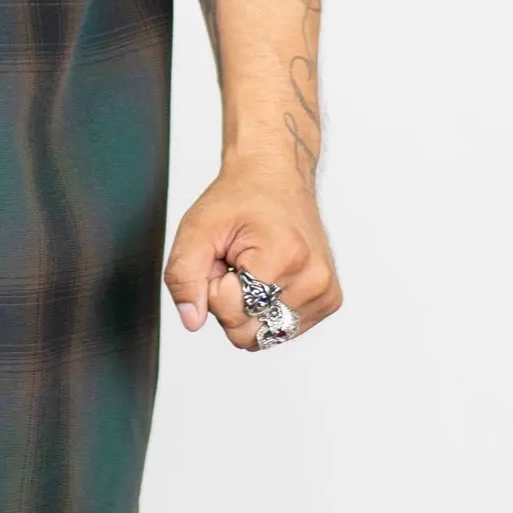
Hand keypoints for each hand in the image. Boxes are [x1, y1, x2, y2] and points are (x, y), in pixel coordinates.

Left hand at [163, 158, 341, 349]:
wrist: (275, 176)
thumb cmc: (240, 198)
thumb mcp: (196, 228)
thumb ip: (184, 276)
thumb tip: (192, 320)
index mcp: (285, 257)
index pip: (233, 314)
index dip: (214, 287)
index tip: (223, 257)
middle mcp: (314, 280)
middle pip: (249, 333)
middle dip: (230, 302)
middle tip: (235, 264)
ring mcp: (325, 293)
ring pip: (264, 336)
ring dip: (248, 307)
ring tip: (252, 268)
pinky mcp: (328, 301)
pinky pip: (282, 330)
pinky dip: (266, 309)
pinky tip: (269, 277)